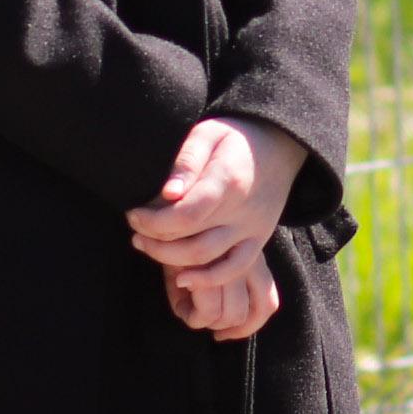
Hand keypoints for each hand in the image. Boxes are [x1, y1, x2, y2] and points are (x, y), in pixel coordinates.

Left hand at [127, 115, 304, 276]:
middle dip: (155, 242)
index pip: (185, 215)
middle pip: (192, 241)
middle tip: (135, 232)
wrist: (278, 146)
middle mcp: (243, 210)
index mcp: (228, 180)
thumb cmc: (234, 137)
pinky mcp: (259, 241)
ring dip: (171, 260)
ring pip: (208, 259)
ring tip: (147, 247)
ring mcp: (253, 229)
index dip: (153, 222)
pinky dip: (207, 280)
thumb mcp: (207, 133)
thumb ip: (187, 161)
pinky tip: (182, 279)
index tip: (134, 214)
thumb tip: (168, 194)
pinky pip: (234, 270)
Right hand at [163, 236, 282, 341]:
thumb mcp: (206, 255)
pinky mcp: (209, 266)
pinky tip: (181, 304)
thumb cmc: (184, 232)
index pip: (267, 302)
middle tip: (200, 317)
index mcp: (253, 255)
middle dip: (225, 327)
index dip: (247, 326)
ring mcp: (230, 262)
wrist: (166, 206)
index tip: (223, 333)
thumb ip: (216, 285)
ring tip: (188, 308)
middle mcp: (249, 259)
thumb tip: (220, 328)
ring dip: (207, 321)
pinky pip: (208, 311)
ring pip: (229, 315)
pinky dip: (194, 316)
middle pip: (250, 313)